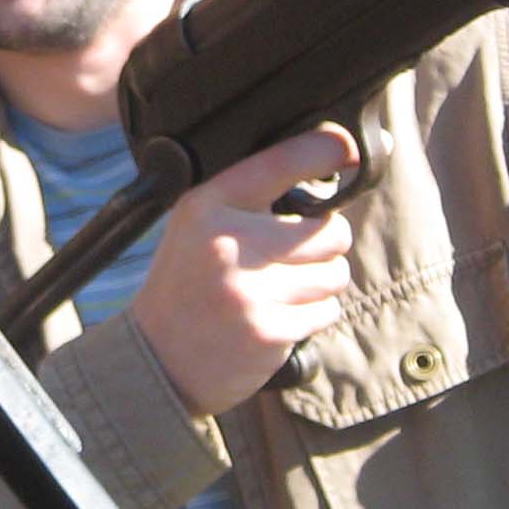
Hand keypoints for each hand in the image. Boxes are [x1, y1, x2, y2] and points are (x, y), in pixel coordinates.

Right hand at [127, 126, 359, 416]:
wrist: (158, 358)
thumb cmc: (190, 282)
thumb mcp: (200, 224)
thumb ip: (252, 197)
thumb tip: (333, 160)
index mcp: (209, 206)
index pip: (280, 163)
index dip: (325, 150)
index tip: (350, 150)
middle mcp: (229, 244)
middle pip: (329, 230)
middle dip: (326, 243)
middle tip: (296, 254)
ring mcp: (250, 291)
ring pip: (334, 273)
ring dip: (321, 282)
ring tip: (283, 288)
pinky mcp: (269, 332)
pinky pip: (326, 311)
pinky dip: (312, 314)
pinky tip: (278, 316)